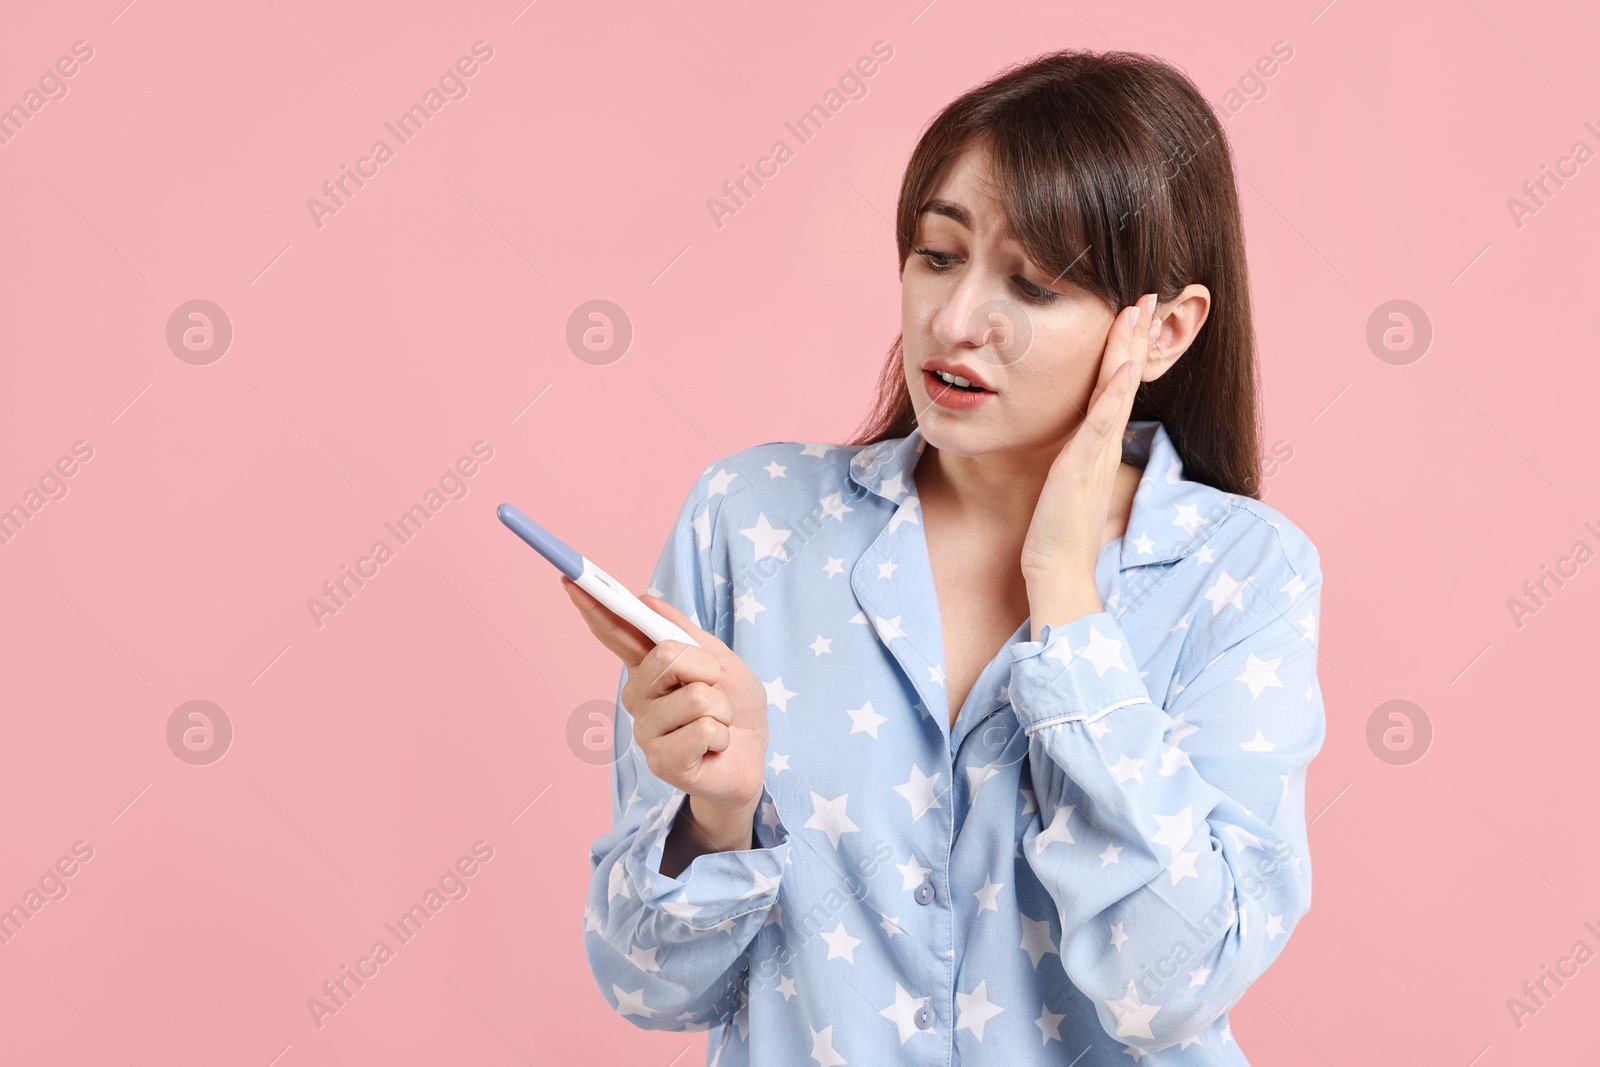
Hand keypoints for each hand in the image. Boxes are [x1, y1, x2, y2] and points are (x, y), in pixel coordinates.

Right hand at [560, 577, 768, 829]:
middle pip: (667, 656)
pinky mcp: (661, 762)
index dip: (594, 606)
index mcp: (648, 667)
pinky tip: (713, 748)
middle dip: (707, 670)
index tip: (571, 578)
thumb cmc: (735, 709)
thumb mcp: (720, 660)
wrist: (753, 758)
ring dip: (723, 709)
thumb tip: (645, 598)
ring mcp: (646, 731)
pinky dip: (723, 735)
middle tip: (714, 690)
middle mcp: (638, 697)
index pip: (615, 633)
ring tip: (718, 724)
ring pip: (696, 697)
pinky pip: (704, 729)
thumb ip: (684, 632)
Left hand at [1019, 292, 1159, 620]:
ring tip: (1138, 311)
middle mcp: (1104, 443)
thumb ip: (1070, 454)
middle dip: (1133, 335)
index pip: (1114, 386)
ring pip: (1117, 391)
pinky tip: (1123, 367)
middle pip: (1123, 378)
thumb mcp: (1063, 479)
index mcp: (1098, 443)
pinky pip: (1102, 424)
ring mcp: (1097, 453)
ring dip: (1128, 349)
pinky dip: (1114, 394)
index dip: (1124, 347)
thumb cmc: (1055, 530)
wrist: (1055, 569)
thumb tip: (1067, 437)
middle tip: (1146, 293)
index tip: (1130, 310)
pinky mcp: (1083, 467)